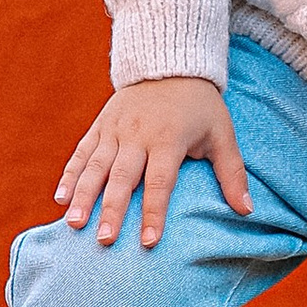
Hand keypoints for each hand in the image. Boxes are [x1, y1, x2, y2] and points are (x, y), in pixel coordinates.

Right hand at [55, 77, 250, 249]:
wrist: (169, 63)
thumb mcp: (222, 134)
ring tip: (74, 224)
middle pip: (122, 177)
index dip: (154, 213)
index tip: (149, 242)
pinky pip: (82, 152)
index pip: (160, 182)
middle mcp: (137, 135)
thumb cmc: (200, 106)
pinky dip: (70, 174)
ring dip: (84, 195)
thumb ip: (232, 173)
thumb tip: (246, 211)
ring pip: (95, 166)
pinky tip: (60, 199)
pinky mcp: (100, 125)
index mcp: (168, 139)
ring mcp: (115, 129)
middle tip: (104, 241)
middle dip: (111, 209)